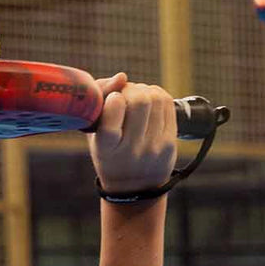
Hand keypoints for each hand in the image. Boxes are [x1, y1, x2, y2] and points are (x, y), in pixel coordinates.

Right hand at [89, 74, 178, 196]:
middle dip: (132, 90)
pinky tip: (150, 102)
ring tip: (137, 98)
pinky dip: (158, 95)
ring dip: (145, 91)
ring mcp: (154, 147)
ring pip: (156, 99)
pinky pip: (168, 105)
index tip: (113, 100)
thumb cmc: (109, 154)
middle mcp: (131, 149)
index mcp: (106, 147)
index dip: (114, 97)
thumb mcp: (95, 136)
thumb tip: (122, 76)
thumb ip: (100, 105)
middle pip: (139, 101)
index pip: (112, 113)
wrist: (133, 189)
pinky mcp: (169, 144)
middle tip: (126, 95)